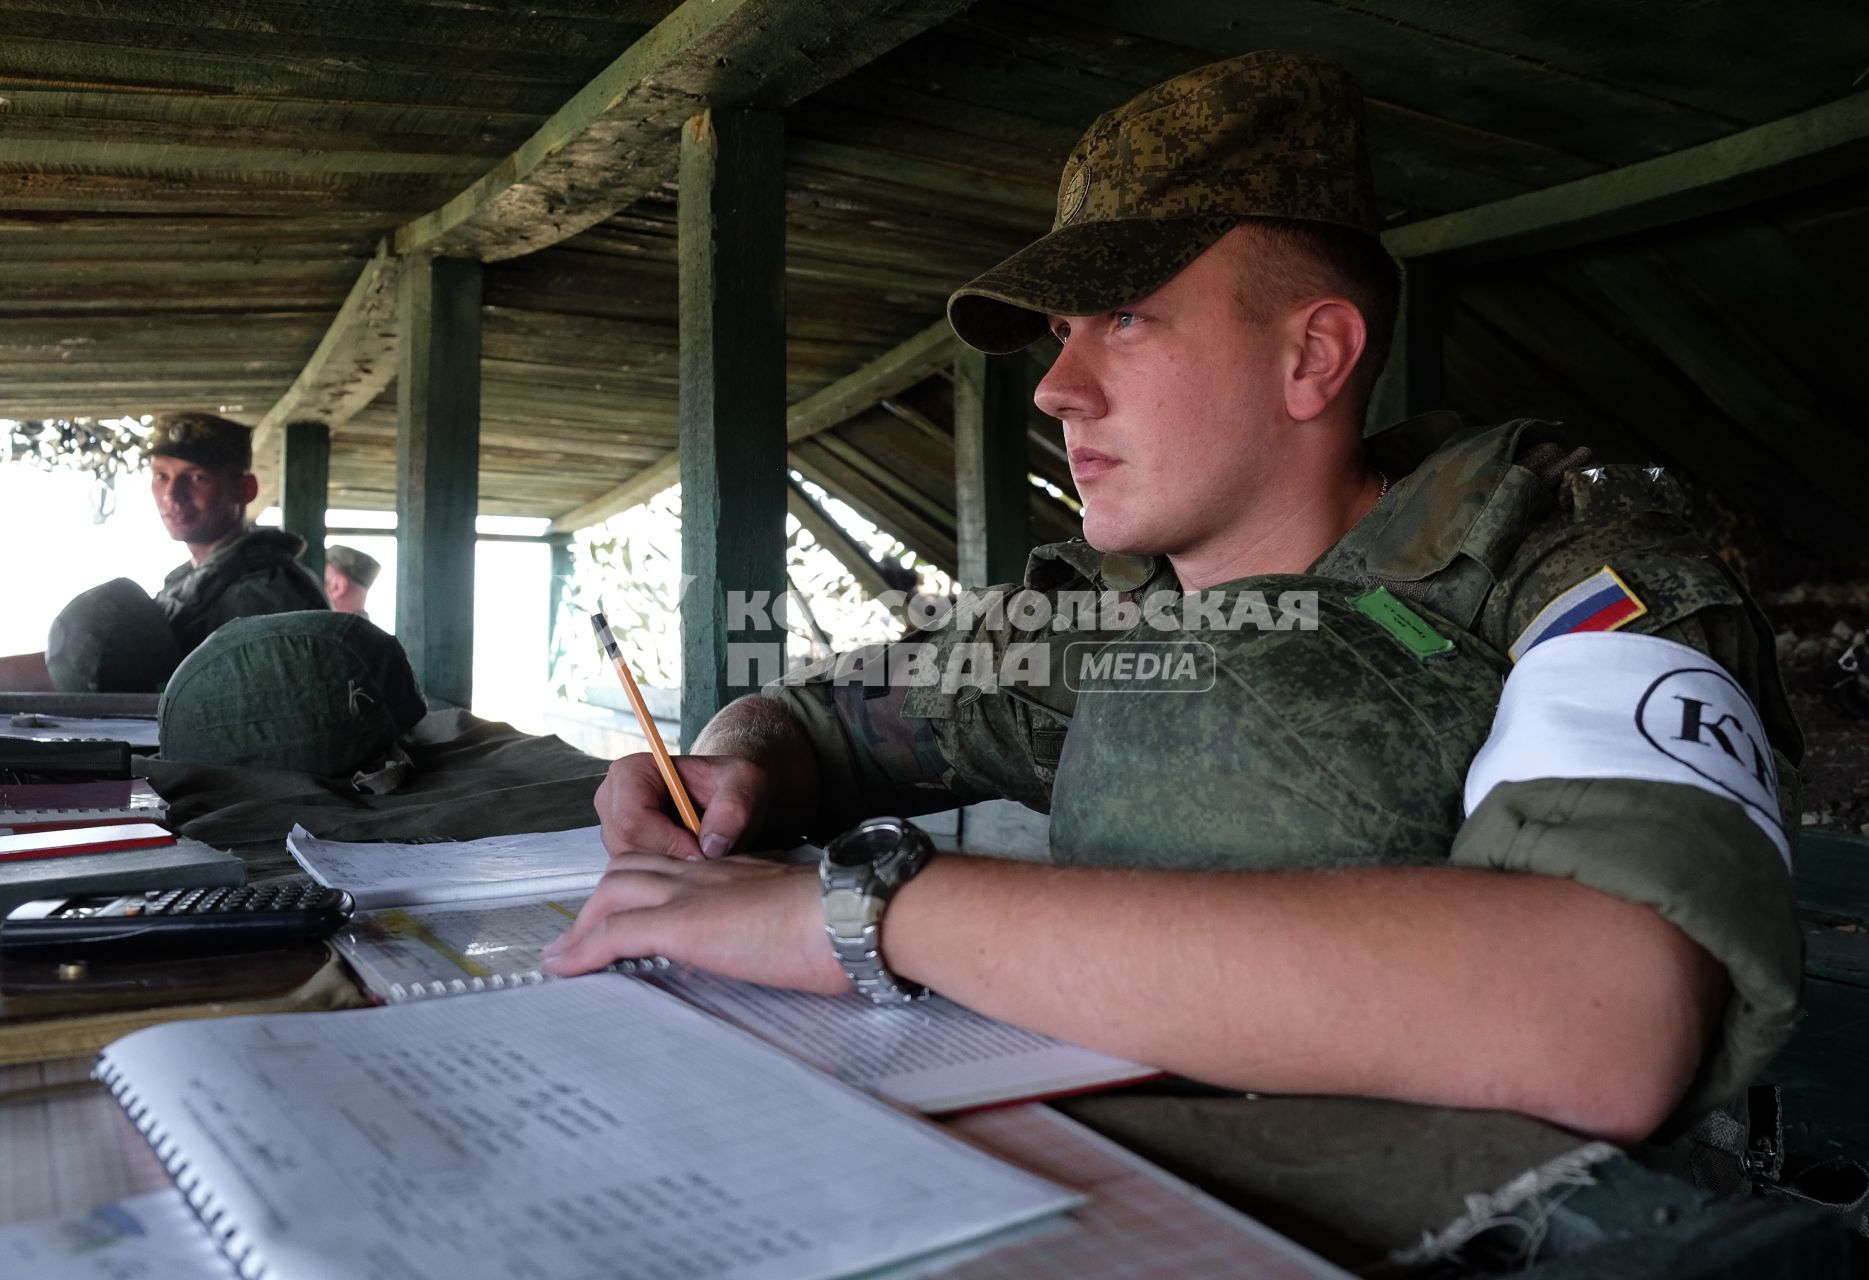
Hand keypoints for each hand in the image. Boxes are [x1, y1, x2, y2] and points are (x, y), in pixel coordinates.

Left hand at [540, 855, 849, 994]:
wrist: (855, 915)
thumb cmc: (844, 925)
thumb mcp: (798, 922)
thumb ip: (770, 928)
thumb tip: (764, 955)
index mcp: (734, 873)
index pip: (669, 867)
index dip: (639, 890)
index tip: (623, 921)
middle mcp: (706, 874)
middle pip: (630, 871)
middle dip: (599, 905)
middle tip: (582, 942)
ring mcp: (691, 895)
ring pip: (613, 893)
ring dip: (583, 927)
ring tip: (565, 959)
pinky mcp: (683, 924)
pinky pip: (615, 931)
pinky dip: (584, 950)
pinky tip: (564, 970)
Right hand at [594, 753, 773, 860]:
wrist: (729, 793)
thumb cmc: (731, 782)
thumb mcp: (744, 783)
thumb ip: (733, 808)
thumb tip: (711, 846)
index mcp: (631, 772)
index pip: (633, 821)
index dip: (669, 843)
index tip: (704, 851)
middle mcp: (612, 801)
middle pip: (628, 848)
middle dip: (670, 859)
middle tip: (708, 858)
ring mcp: (614, 829)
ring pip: (632, 867)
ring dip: (670, 868)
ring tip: (703, 855)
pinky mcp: (624, 851)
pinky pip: (638, 874)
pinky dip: (666, 874)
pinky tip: (692, 862)